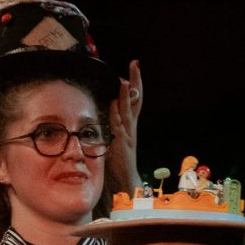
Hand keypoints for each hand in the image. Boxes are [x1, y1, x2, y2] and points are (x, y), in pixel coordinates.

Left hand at [107, 60, 141, 194]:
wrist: (125, 180)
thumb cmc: (117, 160)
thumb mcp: (114, 137)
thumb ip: (113, 123)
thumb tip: (108, 106)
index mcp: (130, 124)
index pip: (134, 99)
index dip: (135, 83)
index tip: (133, 67)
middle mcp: (131, 126)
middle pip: (135, 99)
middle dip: (135, 81)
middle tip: (135, 64)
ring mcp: (128, 134)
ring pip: (127, 111)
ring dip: (126, 96)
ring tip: (124, 80)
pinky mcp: (122, 143)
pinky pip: (119, 126)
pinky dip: (116, 114)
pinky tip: (114, 103)